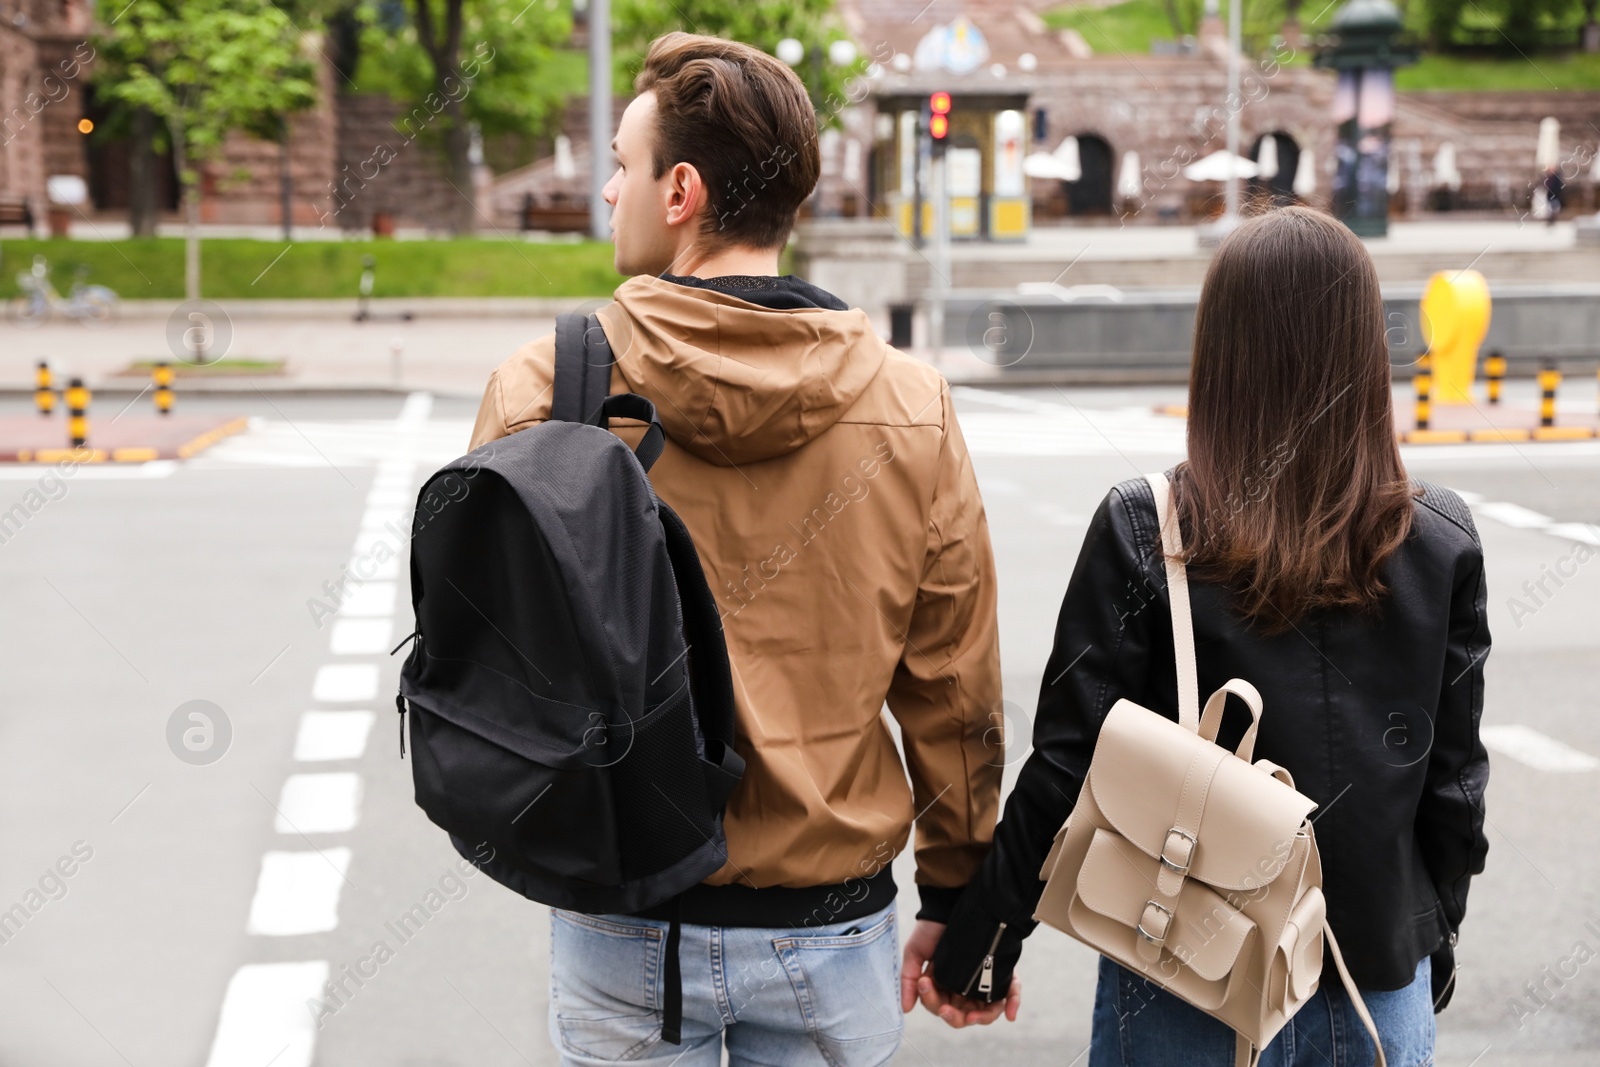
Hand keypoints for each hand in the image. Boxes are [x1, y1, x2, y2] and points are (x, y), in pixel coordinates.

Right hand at [899, 919, 1021, 1026]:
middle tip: (947, 1010)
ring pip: (986, 1011)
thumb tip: (906, 1008)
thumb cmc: (929, 930)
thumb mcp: (914, 953)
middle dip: (955, 1018)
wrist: (947, 906)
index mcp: (942, 989)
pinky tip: (1010, 1014)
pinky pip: (1009, 992)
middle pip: (964, 1016)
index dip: (933, 1004)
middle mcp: (963, 989)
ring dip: (982, 1017)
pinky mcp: (1000, 971)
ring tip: (974, 1016)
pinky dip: (1011, 1003)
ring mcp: (982, 982)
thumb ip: (908, 980)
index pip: (940, 1008)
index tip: (925, 984)